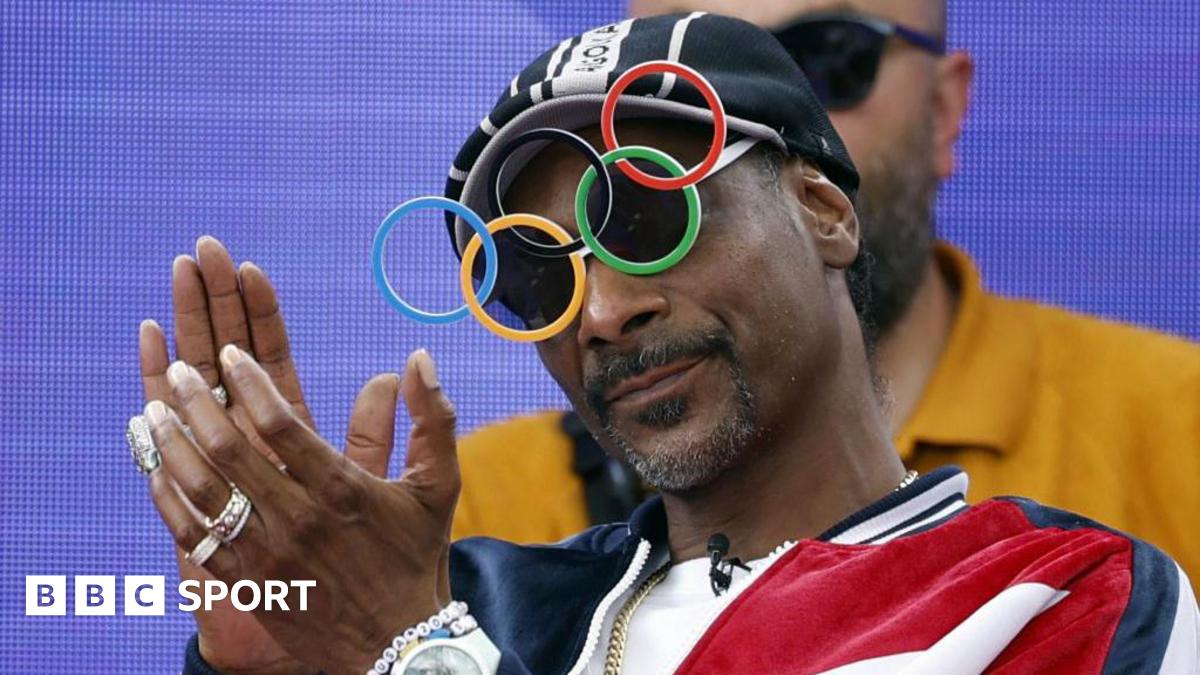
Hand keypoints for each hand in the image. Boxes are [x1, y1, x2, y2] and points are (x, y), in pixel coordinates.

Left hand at [145, 346, 459, 672]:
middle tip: (181, 372)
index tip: (231, 355)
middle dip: (199, 404)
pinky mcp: (248, 584)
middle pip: (231, 451)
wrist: (399, 647)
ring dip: (174, 446)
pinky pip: (194, 538)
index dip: (251, 385)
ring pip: (203, 492)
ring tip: (154, 412)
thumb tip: (420, 357)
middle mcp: (299, 519)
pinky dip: (169, 500)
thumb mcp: (437, 487)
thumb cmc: (418, 558)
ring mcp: (268, 555)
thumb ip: (431, 419)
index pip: (283, 424)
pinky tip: (157, 471)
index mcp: (342, 490)